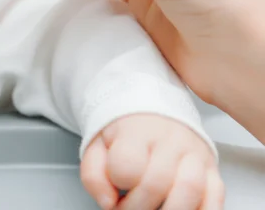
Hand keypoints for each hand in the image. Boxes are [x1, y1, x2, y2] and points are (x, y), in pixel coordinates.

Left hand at [80, 114, 222, 208]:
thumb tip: (108, 203)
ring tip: (153, 209)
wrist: (151, 109)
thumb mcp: (97, 146)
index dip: (116, 182)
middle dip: (138, 207)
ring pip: (190, 191)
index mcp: (136, 130)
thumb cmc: (124, 132)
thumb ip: (94, 176)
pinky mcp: (213, 169)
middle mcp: (170, 140)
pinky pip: (215, 198)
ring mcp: (195, 154)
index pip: (127, 164)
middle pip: (157, 183)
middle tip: (129, 206)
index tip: (114, 185)